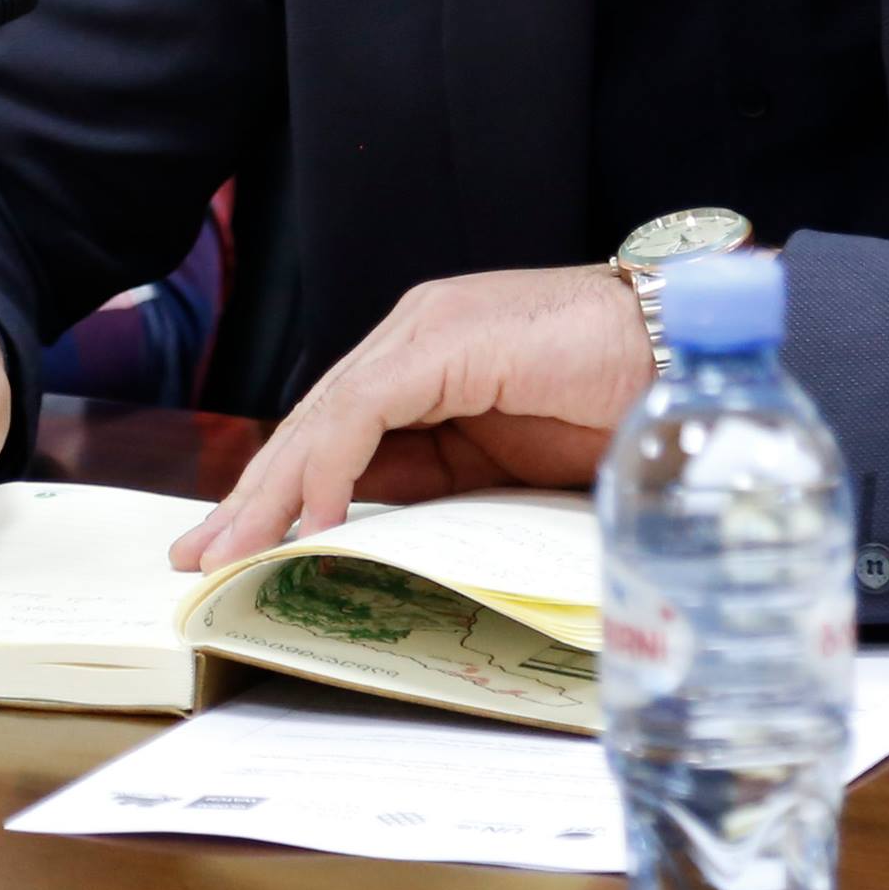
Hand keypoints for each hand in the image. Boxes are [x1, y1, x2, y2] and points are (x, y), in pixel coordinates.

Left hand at [172, 266, 647, 572]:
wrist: (690, 357)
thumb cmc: (618, 406)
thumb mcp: (505, 465)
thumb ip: (440, 481)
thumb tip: (369, 533)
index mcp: (429, 361)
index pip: (332, 431)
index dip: (281, 490)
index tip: (238, 548)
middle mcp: (415, 337)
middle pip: (313, 424)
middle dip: (253, 494)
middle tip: (198, 556)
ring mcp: (427, 332)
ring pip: (323, 416)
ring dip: (272, 490)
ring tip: (231, 551)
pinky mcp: (444, 340)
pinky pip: (365, 412)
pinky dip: (331, 469)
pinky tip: (311, 521)